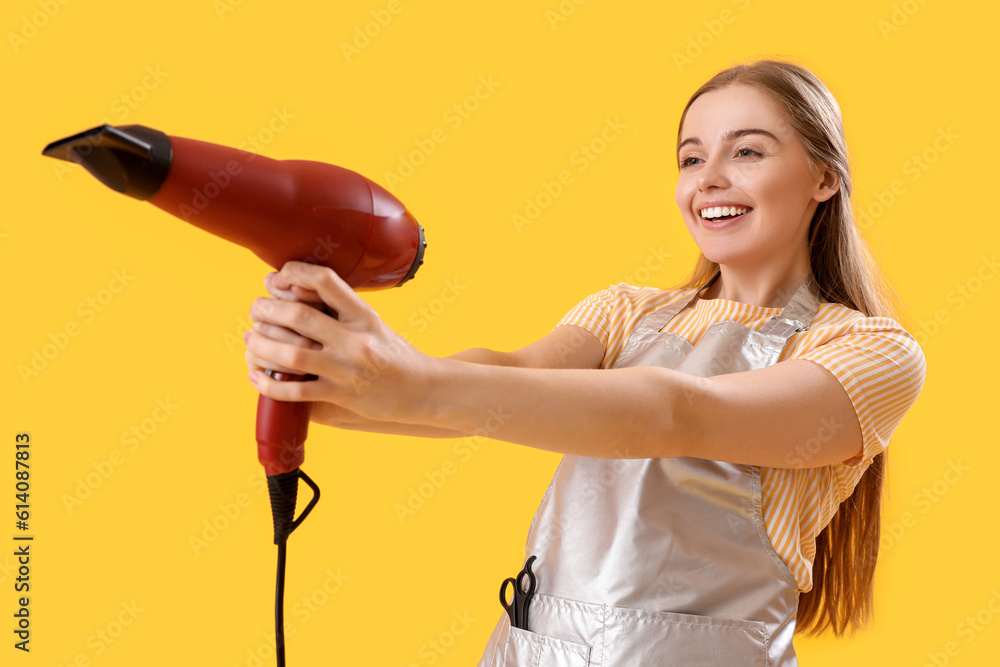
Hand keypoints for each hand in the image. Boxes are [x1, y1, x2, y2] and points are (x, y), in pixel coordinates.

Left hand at [244, 260, 435, 423]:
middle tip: (256, 309)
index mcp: (364, 316)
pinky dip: (269, 384)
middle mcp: (355, 340)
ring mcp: (347, 370)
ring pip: (291, 355)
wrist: (423, 390)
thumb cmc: (394, 353)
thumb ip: (342, 309)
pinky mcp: (341, 396)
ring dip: (262, 345)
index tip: (278, 276)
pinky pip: (296, 391)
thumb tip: (298, 291)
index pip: (327, 281)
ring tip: (252, 338)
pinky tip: (256, 376)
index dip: (295, 273)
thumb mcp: (374, 322)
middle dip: (267, 309)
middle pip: (299, 316)